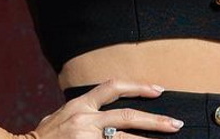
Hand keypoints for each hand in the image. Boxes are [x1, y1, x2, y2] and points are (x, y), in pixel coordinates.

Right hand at [27, 79, 184, 138]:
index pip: (113, 87)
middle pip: (127, 116)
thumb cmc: (44, 138)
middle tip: (176, 124)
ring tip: (167, 137)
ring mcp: (85, 137)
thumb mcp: (61, 116)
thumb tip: (105, 111)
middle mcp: (84, 119)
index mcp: (79, 105)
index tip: (158, 90)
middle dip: (155, 121)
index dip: (137, 86)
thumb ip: (83, 110)